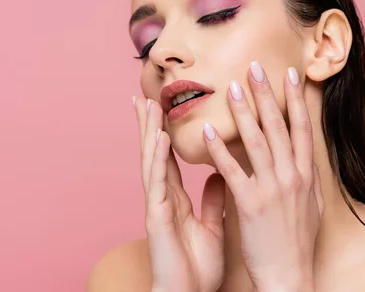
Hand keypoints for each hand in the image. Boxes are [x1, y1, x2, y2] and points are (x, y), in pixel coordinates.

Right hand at [134, 96, 225, 291]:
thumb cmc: (196, 267)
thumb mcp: (211, 226)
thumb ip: (213, 199)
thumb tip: (220, 174)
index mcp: (176, 198)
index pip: (168, 158)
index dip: (163, 134)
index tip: (161, 110)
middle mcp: (163, 196)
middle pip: (155, 153)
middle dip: (149, 125)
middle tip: (145, 96)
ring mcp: (158, 205)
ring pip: (151, 161)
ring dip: (148, 132)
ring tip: (147, 104)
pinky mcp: (157, 217)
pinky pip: (158, 183)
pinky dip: (157, 158)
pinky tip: (157, 137)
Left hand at [202, 63, 323, 291]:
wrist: (289, 276)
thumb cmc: (297, 242)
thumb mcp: (311, 206)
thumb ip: (305, 177)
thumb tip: (303, 155)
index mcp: (307, 176)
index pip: (303, 129)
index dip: (296, 100)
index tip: (290, 74)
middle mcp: (292, 178)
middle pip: (279, 128)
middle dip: (267, 95)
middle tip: (255, 67)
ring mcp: (272, 190)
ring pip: (256, 142)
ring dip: (243, 112)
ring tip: (230, 88)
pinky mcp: (249, 204)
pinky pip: (232, 170)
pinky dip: (219, 149)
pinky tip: (207, 130)